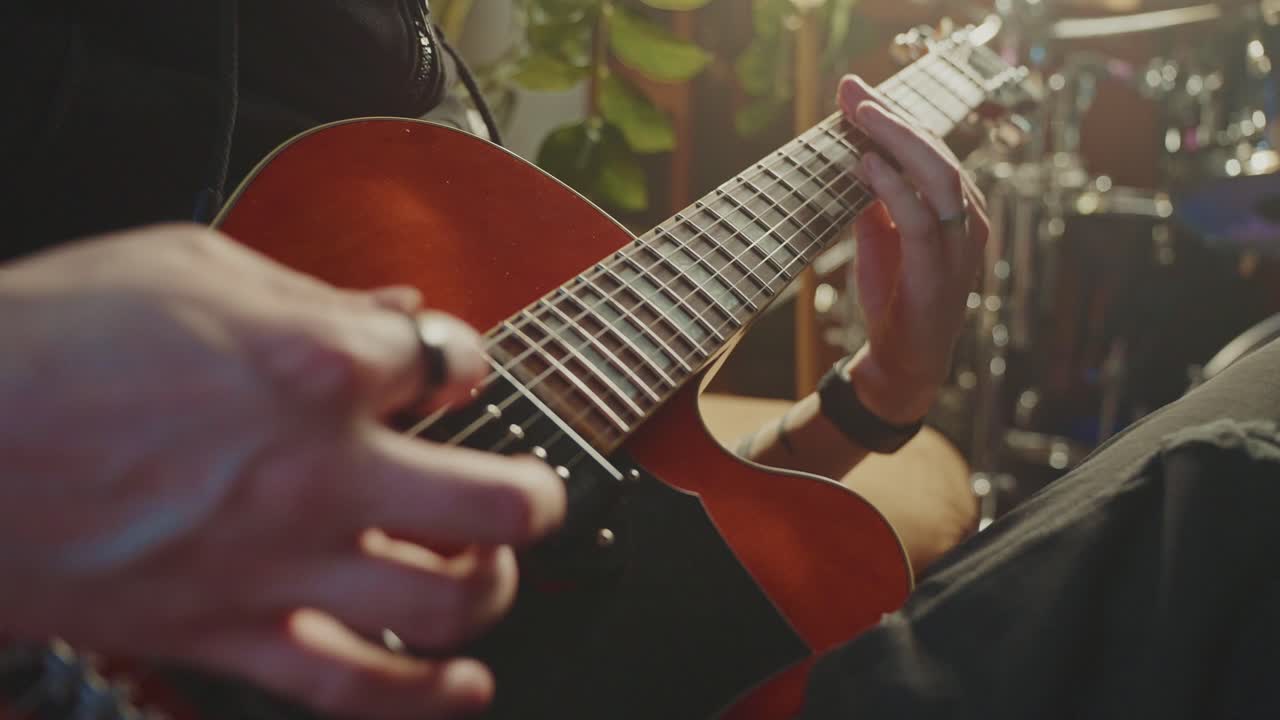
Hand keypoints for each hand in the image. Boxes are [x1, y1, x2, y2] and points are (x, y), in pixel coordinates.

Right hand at [0, 224, 565, 717]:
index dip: (463, 361)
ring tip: (490, 567)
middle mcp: (318, 470)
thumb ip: (313, 293)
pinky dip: (423, 694)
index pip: (451, 362)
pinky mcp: (227, 632)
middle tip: (529, 490)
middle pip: (496, 500)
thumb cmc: (53, 337)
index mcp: (317, 363)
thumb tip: (391, 307)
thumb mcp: (194, 267)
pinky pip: (352, 683)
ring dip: (493, 586)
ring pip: (445, 599)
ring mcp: (279, 562)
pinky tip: (465, 685)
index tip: (447, 369)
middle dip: (535, 494)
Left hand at [837, 75, 989, 423]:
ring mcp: (960, 246)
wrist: (902, 361)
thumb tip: (858, 157)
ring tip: (862, 117)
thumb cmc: (894, 296)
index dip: (896, 116)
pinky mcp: (941, 272)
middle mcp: (968, 220)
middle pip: (939, 152)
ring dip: (898, 141)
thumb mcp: (880, 236)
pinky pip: (922, 220)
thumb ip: (877, 199)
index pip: (931, 149)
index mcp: (958, 207)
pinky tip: (867, 165)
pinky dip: (894, 188)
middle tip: (855, 93)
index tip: (856, 92)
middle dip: (895, 117)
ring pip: (940, 176)